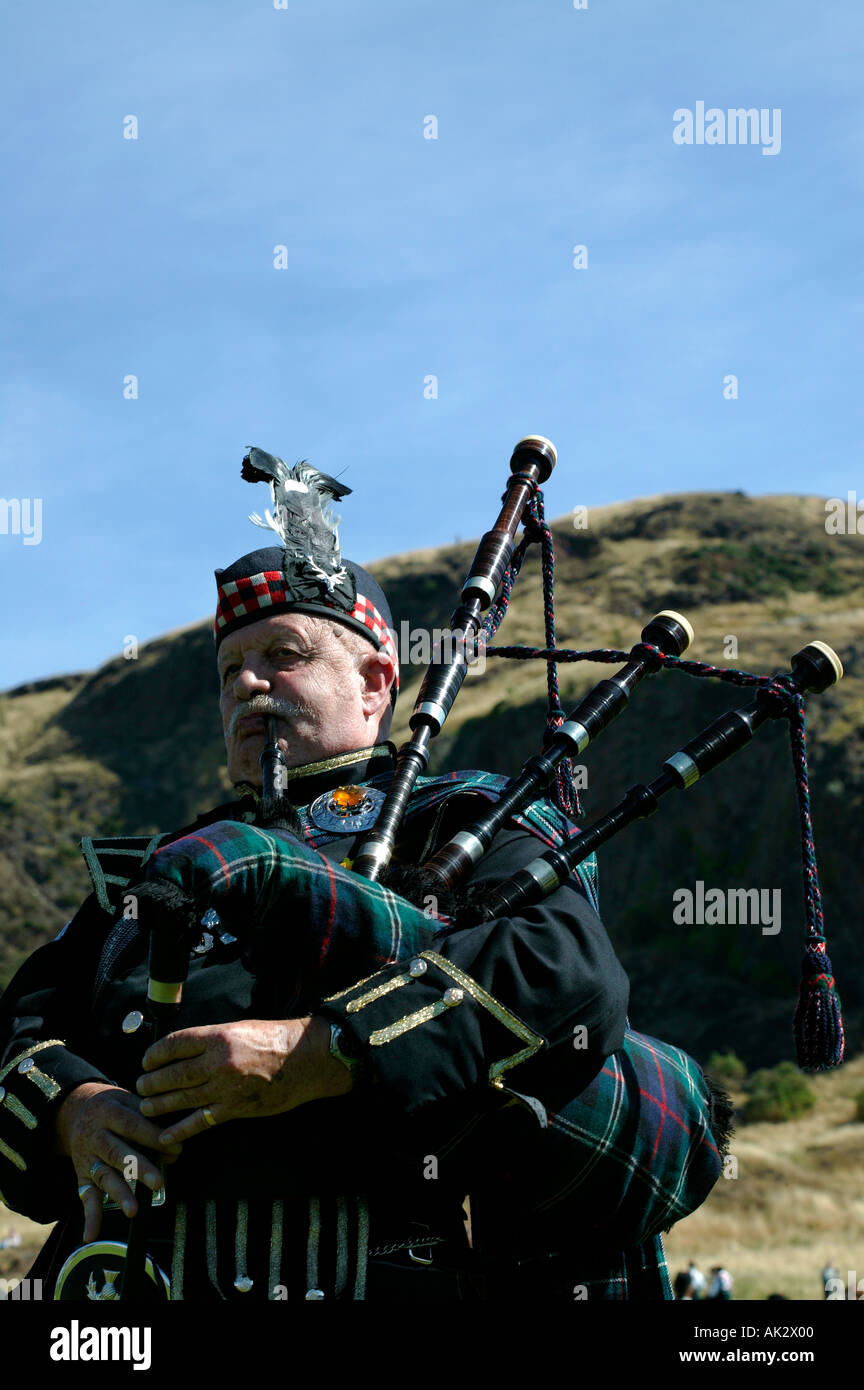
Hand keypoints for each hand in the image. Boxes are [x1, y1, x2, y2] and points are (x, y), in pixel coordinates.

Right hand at [54, 1082, 181, 1242]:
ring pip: (104, 1176)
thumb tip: (174, 1144)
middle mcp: (96, 1136)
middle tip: (158, 1182)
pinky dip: (90, 1216)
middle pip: (117, 1153)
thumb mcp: (129, 1099)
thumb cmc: (114, 1106)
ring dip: (119, 1194)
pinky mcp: (82, 1175)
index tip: (176, 1149)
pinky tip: (91, 1234)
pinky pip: (85, 1196)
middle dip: (139, 1169)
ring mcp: (88, 1157)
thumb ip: (150, 1119)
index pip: (133, 1126)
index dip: (154, 1138)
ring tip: (133, 1210)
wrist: (77, 1109)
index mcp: (109, 1112)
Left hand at [135, 1016, 351, 1144]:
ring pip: (183, 1097)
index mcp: (218, 1036)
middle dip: (153, 1081)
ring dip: (161, 1103)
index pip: (176, 1043)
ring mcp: (226, 1087)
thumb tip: (186, 1051)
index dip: (156, 1053)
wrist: (305, 1059)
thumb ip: (213, 1040)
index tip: (147, 1059)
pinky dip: (180, 1129)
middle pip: (174, 1073)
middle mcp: (219, 1061)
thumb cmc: (274, 1039)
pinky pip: (201, 1121)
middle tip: (140, 1085)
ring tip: (146, 1106)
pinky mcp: (235, 1108)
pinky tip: (166, 1135)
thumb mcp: (239, 1028)